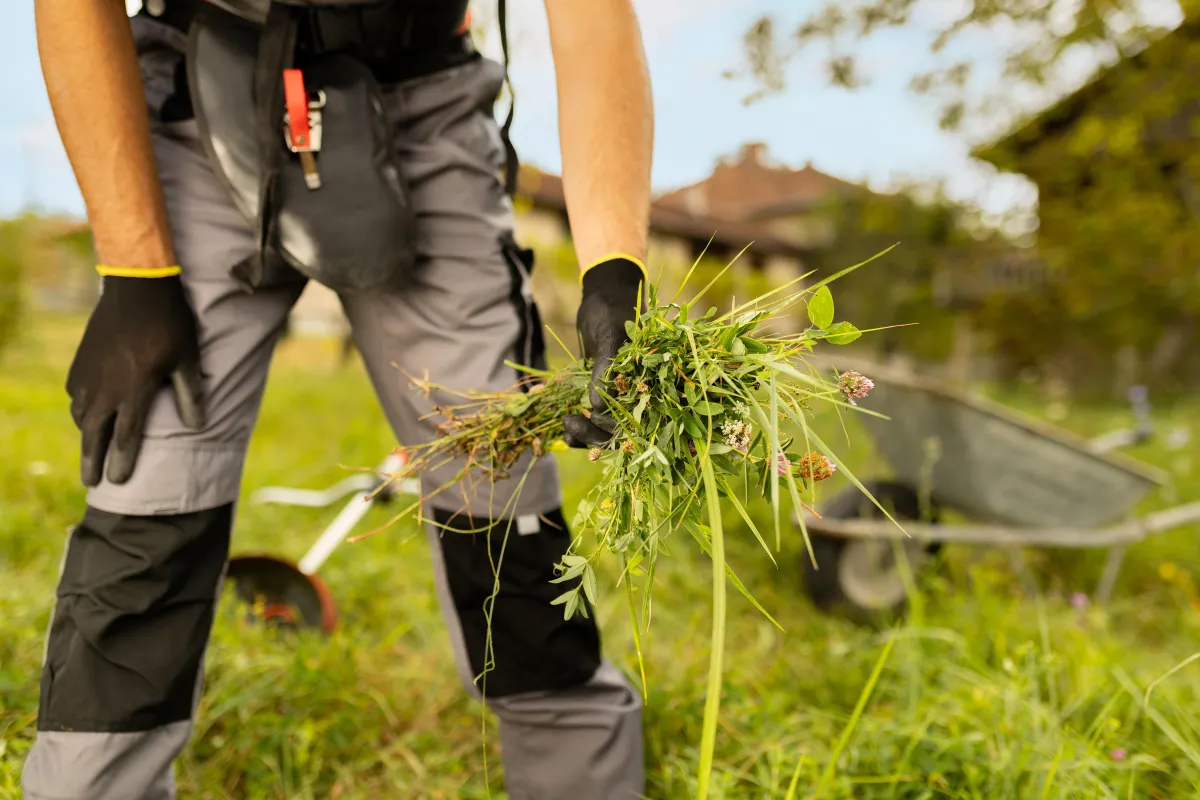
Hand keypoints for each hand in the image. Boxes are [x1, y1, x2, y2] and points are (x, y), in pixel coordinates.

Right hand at [66, 273, 205, 485]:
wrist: (137, 287)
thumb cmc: (170, 324)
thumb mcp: (188, 360)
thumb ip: (190, 395)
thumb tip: (197, 426)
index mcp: (134, 391)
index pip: (126, 437)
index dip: (122, 461)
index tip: (119, 482)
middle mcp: (106, 388)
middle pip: (95, 433)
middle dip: (92, 460)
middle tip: (91, 483)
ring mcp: (88, 373)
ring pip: (81, 414)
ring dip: (86, 434)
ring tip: (91, 449)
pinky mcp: (80, 360)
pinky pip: (75, 394)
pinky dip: (80, 409)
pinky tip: (86, 412)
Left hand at [562, 257, 644, 447]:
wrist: (606, 291)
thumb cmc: (614, 308)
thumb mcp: (611, 336)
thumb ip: (606, 370)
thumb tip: (598, 408)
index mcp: (648, 380)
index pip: (635, 420)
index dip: (612, 428)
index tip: (587, 419)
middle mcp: (637, 390)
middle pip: (619, 429)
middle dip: (594, 434)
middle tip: (569, 424)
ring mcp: (620, 390)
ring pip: (605, 426)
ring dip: (585, 433)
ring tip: (565, 429)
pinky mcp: (603, 387)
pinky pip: (594, 411)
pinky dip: (580, 421)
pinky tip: (565, 425)